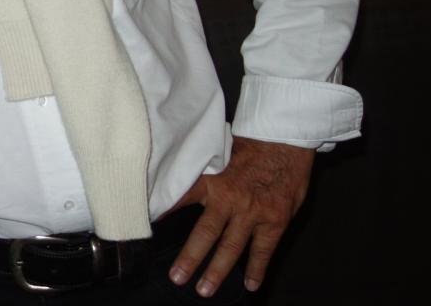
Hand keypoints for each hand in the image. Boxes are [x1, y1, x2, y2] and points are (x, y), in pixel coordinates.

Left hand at [169, 137, 313, 296]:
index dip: (164, 212)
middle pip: (205, 233)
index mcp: (212, 180)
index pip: (182, 198)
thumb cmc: (250, 147)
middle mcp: (229, 199)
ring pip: (231, 247)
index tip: (147, 227)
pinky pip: (264, 250)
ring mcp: (252, 212)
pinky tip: (252, 285)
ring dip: (217, 271)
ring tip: (204, 290)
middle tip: (177, 277)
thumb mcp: (219, 155)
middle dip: (190, 258)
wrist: (284, 141)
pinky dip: (258, 269)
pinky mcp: (274, 221)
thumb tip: (178, 184)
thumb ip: (204, 176)